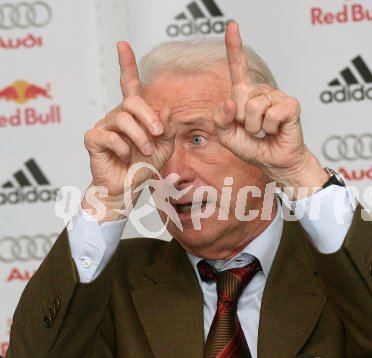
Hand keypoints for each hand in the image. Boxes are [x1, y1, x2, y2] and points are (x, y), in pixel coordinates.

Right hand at [82, 42, 175, 219]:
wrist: (127, 188)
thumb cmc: (143, 166)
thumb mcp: (164, 149)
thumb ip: (168, 130)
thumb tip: (167, 110)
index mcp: (134, 115)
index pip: (130, 85)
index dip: (126, 64)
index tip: (122, 44)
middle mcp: (118, 116)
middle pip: (132, 101)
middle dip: (149, 116)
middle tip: (159, 133)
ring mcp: (104, 126)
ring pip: (122, 118)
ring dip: (140, 137)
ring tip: (146, 152)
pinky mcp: (93, 139)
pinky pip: (109, 135)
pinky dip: (123, 147)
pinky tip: (126, 156)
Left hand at [214, 22, 326, 195]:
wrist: (273, 162)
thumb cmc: (252, 147)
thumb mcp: (227, 136)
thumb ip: (220, 119)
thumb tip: (229, 101)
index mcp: (244, 95)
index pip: (238, 68)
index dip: (234, 47)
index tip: (232, 25)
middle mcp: (260, 91)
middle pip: (240, 94)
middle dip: (240, 119)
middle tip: (252, 129)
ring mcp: (276, 96)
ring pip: (254, 107)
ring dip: (255, 128)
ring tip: (264, 132)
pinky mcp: (290, 104)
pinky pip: (271, 114)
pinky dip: (269, 129)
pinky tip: (275, 131)